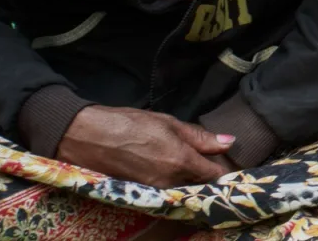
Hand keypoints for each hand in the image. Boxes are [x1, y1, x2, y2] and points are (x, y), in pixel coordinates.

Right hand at [55, 105, 234, 187]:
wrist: (88, 137)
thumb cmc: (129, 124)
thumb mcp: (169, 123)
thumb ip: (200, 137)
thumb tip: (229, 142)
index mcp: (181, 162)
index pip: (215, 175)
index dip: (225, 169)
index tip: (228, 162)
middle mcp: (171, 182)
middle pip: (201, 184)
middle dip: (209, 175)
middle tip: (212, 161)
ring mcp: (156, 191)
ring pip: (185, 189)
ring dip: (192, 180)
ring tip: (191, 164)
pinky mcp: (143, 194)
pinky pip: (168, 191)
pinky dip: (175, 183)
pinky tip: (172, 170)